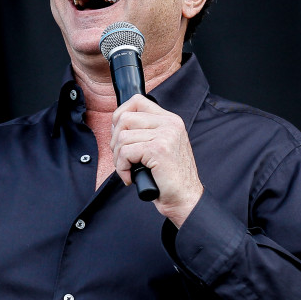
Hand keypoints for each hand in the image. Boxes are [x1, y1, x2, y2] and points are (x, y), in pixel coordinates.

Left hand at [110, 94, 202, 225]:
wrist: (185, 198)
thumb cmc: (169, 178)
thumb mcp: (160, 146)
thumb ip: (145, 132)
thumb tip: (117, 124)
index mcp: (170, 120)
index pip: (136, 100)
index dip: (119, 115)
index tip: (118, 134)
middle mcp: (169, 123)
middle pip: (124, 118)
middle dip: (115, 140)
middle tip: (123, 158)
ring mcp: (165, 135)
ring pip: (122, 137)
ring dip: (118, 158)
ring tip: (128, 169)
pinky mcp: (158, 149)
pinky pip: (125, 152)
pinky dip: (122, 167)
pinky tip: (130, 177)